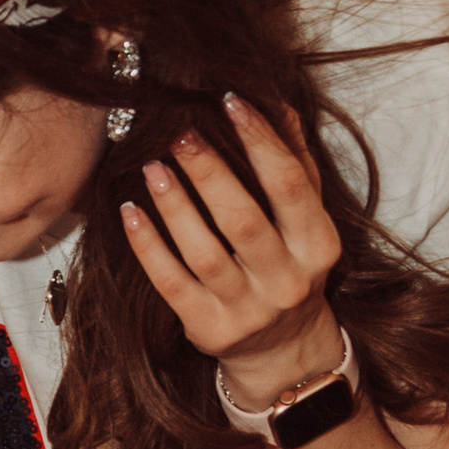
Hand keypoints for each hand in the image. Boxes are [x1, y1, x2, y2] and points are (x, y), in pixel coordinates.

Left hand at [121, 93, 343, 395]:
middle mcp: (286, 281)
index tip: (229, 100)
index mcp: (318, 245)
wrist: (283, 348)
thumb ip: (295, 165)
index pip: (290, 185)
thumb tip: (275, 102)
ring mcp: (247, 310)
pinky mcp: (209, 329)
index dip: (261, 140)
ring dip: (174, 205)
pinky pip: (171, 284)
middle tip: (178, 131)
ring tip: (152, 165)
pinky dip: (148, 247)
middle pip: (243, 219)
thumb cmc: (290, 266)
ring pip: (204, 253)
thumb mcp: (306, 220)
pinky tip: (130, 212)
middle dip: (208, 171)